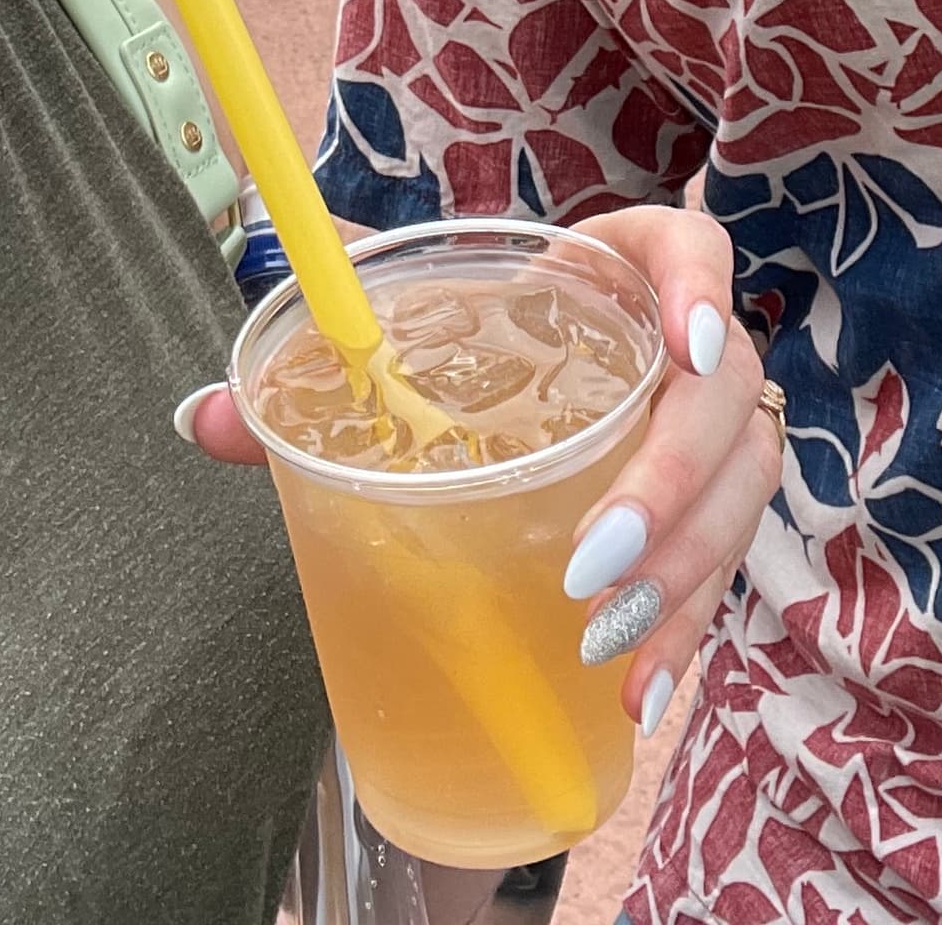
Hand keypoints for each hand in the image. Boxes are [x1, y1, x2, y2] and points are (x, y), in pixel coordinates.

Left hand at [183, 204, 771, 729]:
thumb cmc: (466, 343)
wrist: (509, 378)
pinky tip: (638, 691)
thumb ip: (311, 367)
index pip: (693, 251)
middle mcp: (682, 348)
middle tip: (593, 558)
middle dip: (676, 482)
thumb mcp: (401, 340)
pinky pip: (721, 568)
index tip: (682, 346)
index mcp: (616, 272)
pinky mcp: (705, 515)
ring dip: (684, 575)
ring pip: (741, 495)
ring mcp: (708, 435)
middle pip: (727, 398)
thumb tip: (200, 419)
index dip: (701, 289)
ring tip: (607, 641)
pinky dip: (682, 631)